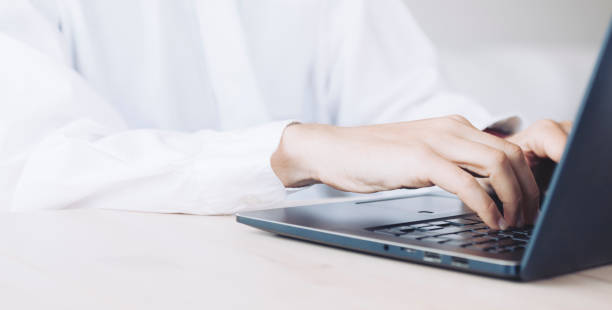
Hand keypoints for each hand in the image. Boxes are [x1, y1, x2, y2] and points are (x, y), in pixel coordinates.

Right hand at [271, 115, 565, 229]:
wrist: (335, 150)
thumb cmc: (373, 156)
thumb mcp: (422, 154)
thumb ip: (451, 161)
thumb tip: (481, 185)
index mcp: (454, 126)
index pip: (508, 147)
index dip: (526, 178)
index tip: (527, 204)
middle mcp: (452, 128)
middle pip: (512, 154)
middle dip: (528, 190)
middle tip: (526, 218)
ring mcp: (437, 141)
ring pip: (499, 164)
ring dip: (513, 198)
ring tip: (510, 222)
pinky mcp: (421, 159)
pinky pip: (468, 183)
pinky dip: (486, 205)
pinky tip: (488, 220)